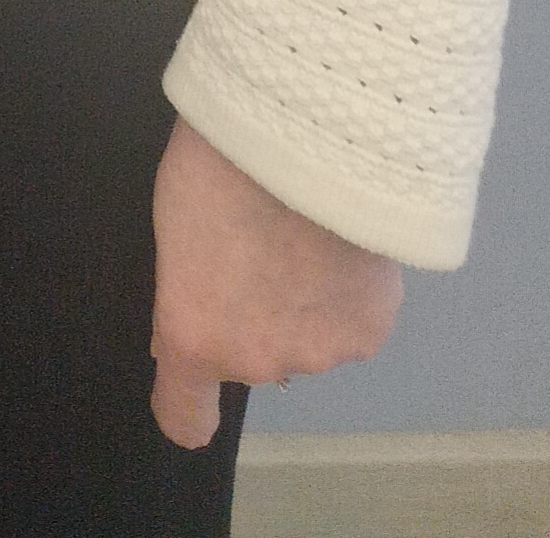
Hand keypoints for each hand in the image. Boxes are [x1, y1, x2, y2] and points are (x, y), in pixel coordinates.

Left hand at [150, 115, 403, 444]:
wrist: (305, 134)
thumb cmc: (219, 162)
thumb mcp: (177, 222)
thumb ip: (190, 285)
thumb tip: (203, 309)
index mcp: (196, 336)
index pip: (185, 416)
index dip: (189, 403)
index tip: (192, 386)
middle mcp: (260, 361)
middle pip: (257, 353)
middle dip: (255, 313)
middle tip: (259, 246)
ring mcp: (322, 352)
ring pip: (310, 335)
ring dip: (306, 300)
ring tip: (305, 231)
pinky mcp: (372, 329)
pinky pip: (353, 316)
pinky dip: (349, 287)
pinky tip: (342, 236)